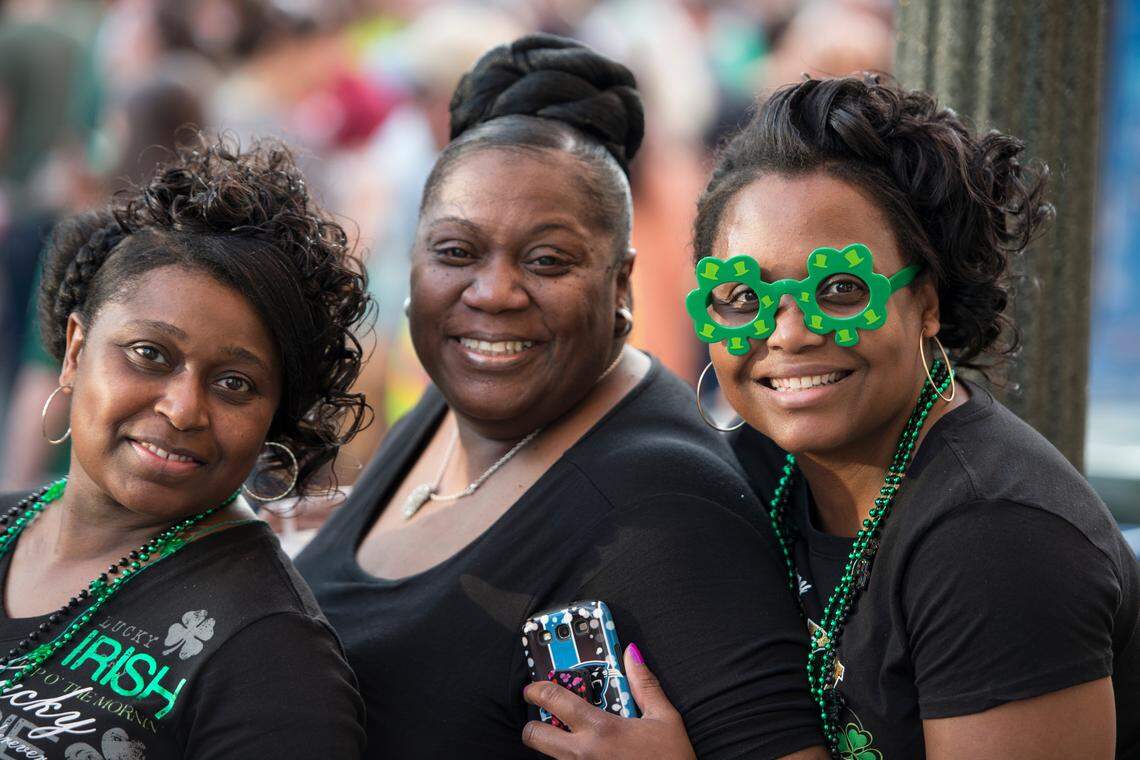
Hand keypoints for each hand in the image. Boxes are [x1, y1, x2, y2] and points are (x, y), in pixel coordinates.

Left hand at [521, 643, 696, 759]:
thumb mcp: (664, 717)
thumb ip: (644, 684)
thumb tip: (632, 655)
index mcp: (600, 728)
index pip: (553, 700)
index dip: (536, 689)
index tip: (533, 688)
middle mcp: (583, 753)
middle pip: (534, 735)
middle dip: (535, 725)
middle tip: (548, 719)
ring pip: (549, 756)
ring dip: (555, 745)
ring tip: (577, 739)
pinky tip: (591, 756)